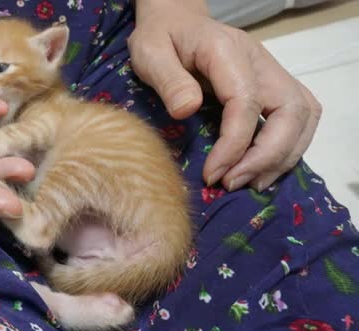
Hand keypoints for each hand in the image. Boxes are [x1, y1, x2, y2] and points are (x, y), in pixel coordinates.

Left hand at [128, 0, 320, 191]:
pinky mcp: (273, 86)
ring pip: (304, 115)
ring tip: (250, 183)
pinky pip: (298, 118)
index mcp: (227, 51)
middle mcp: (259, 61)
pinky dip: (287, 147)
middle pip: (291, 110)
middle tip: (232, 183)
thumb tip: (188, 110)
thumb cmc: (161, 39)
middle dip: (267, 156)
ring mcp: (271, 73)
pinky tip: (260, 169)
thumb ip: (168, 79)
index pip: (246, 101)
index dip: (234, 144)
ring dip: (283, 155)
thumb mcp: (150, 53)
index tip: (212, 174)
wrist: (175, 23)